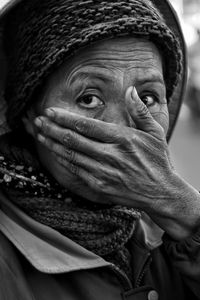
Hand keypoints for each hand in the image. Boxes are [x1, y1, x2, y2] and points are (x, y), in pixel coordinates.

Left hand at [34, 86, 171, 209]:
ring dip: (53, 144)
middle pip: (73, 139)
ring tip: (39, 134)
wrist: (160, 192)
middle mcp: (110, 155)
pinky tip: (54, 152)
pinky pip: (75, 170)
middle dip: (52, 129)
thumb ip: (140, 112)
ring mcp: (103, 172)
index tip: (51, 111)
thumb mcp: (155, 133)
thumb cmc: (157, 160)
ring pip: (71, 155)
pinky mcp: (99, 185)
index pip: (86, 125)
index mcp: (122, 139)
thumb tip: (129, 91)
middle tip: (38, 121)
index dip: (65, 118)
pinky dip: (63, 160)